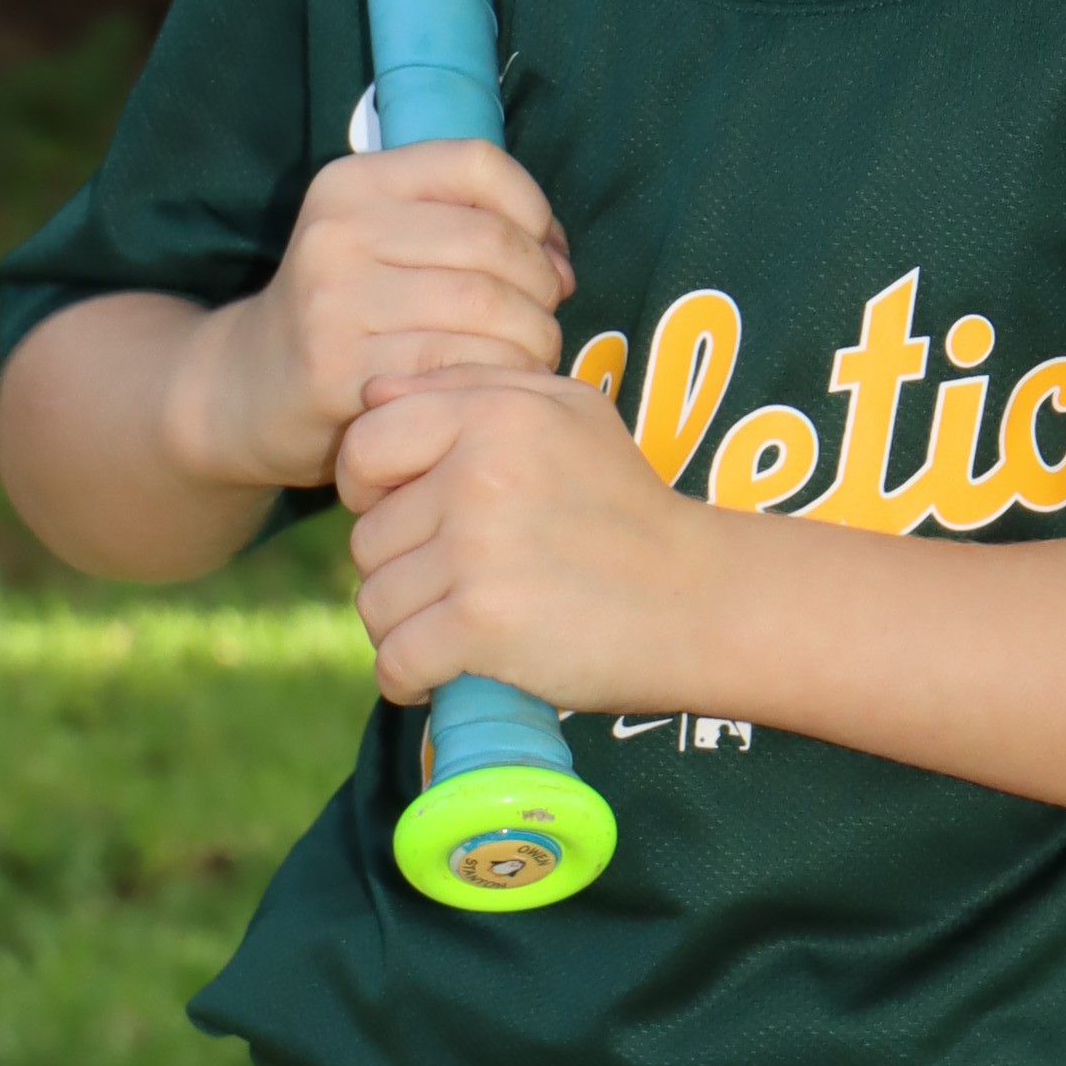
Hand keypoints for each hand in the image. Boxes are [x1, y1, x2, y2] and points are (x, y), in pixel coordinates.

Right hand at [188, 143, 573, 494]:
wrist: (247, 387)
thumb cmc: (345, 313)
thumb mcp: (382, 241)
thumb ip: (467, 227)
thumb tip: (559, 260)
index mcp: (354, 183)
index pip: (476, 163)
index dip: (534, 208)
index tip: (546, 257)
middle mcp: (339, 230)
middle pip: (493, 242)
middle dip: (542, 289)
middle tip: (542, 324)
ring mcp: (334, 301)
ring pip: (487, 307)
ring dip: (533, 341)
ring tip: (526, 359)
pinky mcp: (339, 371)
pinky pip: (459, 367)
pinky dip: (497, 379)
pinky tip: (490, 388)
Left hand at [340, 366, 723, 711]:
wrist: (701, 600)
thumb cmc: (628, 507)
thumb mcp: (570, 410)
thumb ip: (471, 385)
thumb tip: (372, 395)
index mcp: (493, 413)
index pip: (365, 443)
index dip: (369, 488)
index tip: (409, 519)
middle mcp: (479, 474)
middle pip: (367, 536)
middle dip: (400, 570)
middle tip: (457, 586)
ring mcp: (478, 550)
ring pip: (375, 602)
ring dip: (406, 628)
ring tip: (460, 628)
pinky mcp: (482, 624)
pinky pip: (395, 659)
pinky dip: (409, 679)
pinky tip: (444, 676)